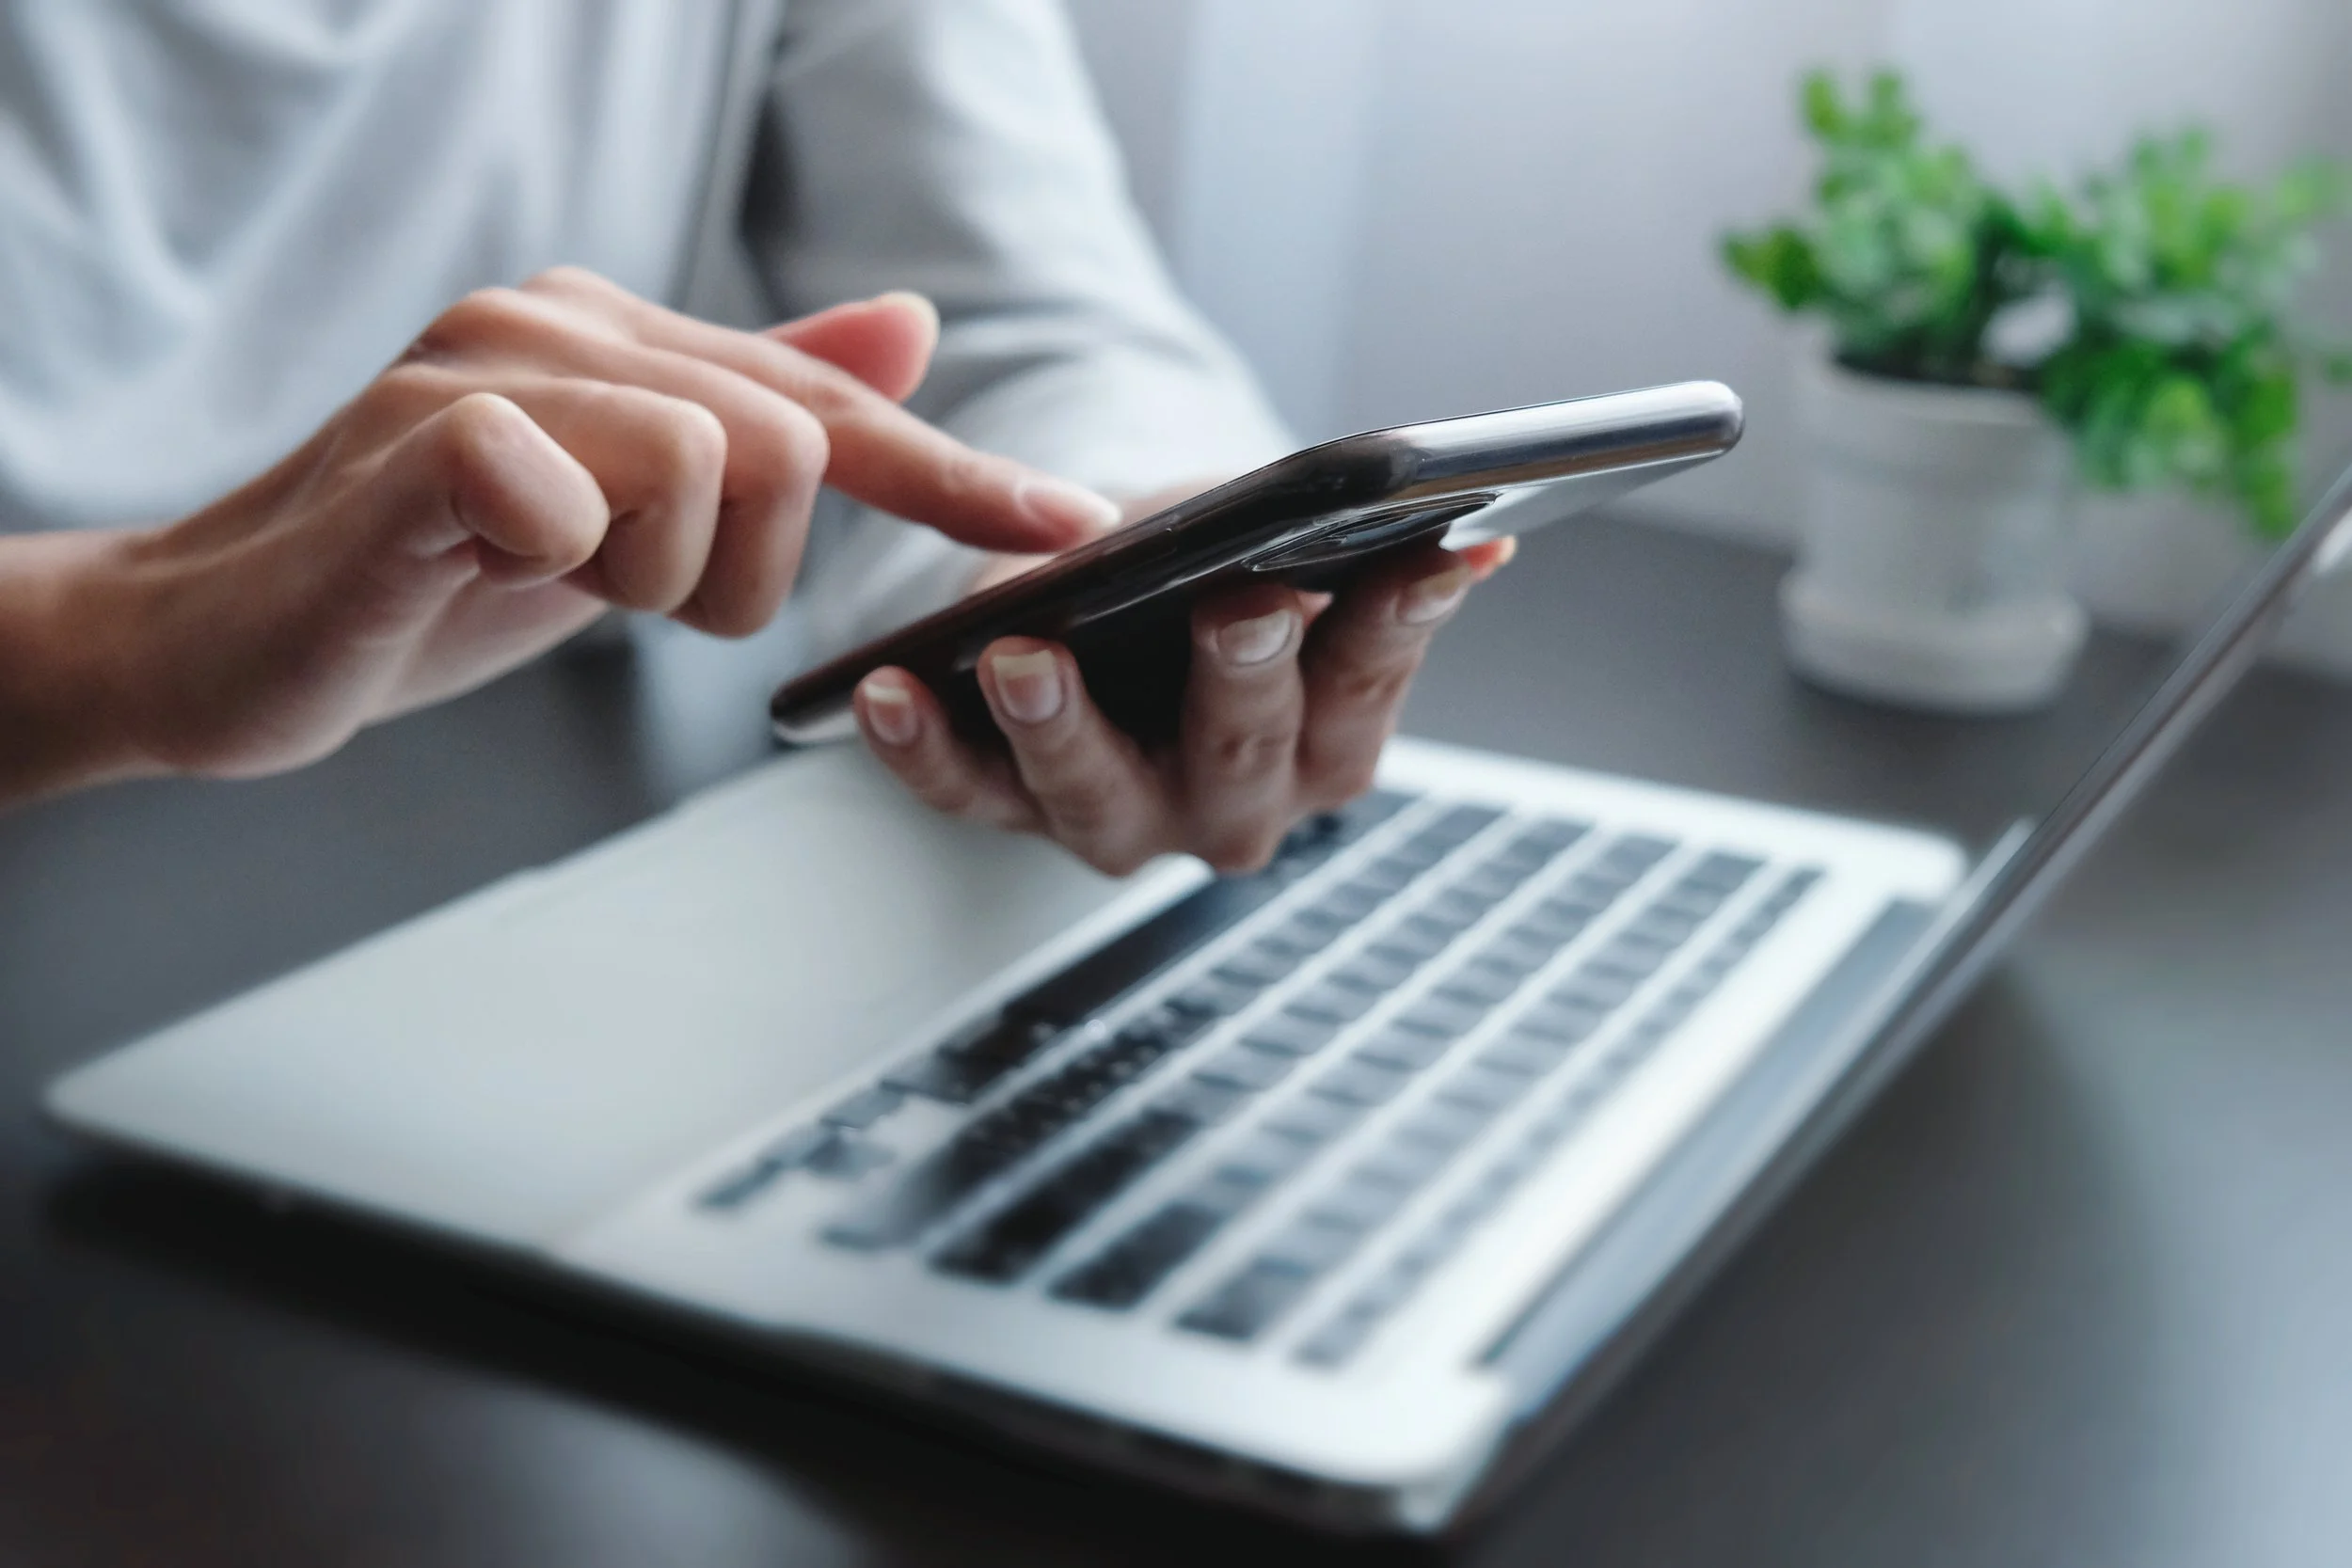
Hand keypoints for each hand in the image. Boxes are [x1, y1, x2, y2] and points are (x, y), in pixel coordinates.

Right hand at [0, 269, 1111, 799]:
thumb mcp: (628, 517)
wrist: (226, 641)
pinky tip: (486, 566)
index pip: (833, 408)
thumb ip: (761, 420)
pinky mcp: (419, 435)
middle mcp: (562, 322)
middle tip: (625, 596)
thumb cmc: (427, 581)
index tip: (1071, 527)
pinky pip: (577, 494)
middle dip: (741, 571)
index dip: (958, 477)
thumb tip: (905, 327)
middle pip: (793, 443)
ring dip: (652, 581)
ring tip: (548, 584)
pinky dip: (561, 566)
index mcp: (624, 339)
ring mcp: (487, 365)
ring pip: (714, 465)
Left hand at [849, 534, 1514, 875]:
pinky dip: (922, 749)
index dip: (1399, 621)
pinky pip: (966, 794)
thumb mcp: (1278, 547)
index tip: (1422, 558)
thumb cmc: (1217, 569)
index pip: (1372, 680)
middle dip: (1243, 675)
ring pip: (1097, 794)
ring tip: (1025, 658)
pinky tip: (884, 693)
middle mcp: (1239, 805)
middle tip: (1242, 606)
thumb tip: (1460, 530)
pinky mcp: (1017, 813)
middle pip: (1245, 750)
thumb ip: (1349, 549)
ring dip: (1061, 727)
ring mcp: (1127, 822)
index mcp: (1329, 741)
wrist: (1128, 611)